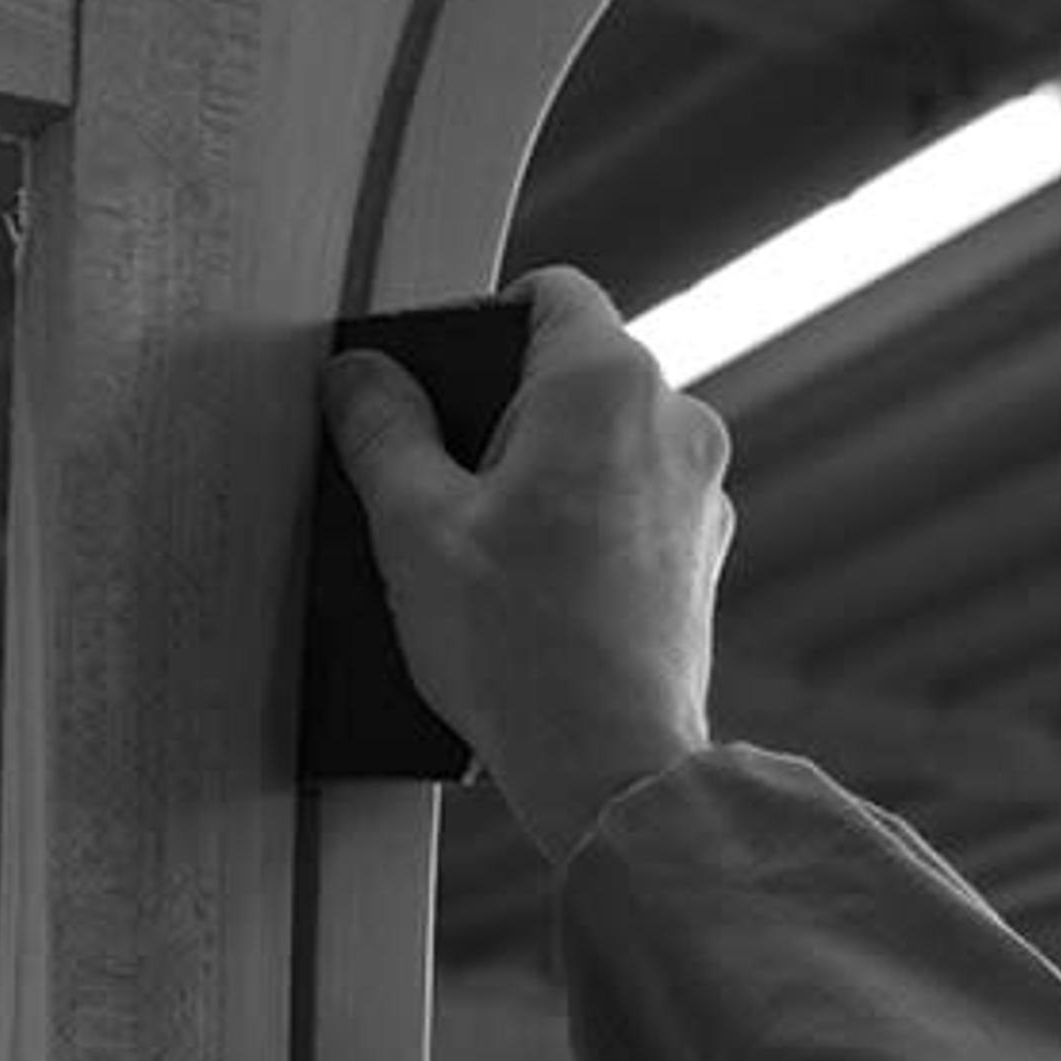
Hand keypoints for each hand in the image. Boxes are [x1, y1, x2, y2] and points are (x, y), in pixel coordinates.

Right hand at [322, 262, 729, 860]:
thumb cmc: (516, 645)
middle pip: (575, 372)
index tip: (435, 384)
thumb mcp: (413, 529)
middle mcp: (674, 418)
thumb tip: (357, 373)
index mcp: (606, 383)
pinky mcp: (702, 555)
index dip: (479, 324)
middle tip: (439, 486)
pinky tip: (533, 594)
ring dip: (545, 474)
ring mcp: (700, 490)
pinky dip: (585, 526)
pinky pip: (632, 506)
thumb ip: (381, 432)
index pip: (549, 294)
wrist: (612, 766)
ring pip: (606, 443)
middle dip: (503, 413)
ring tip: (483, 554)